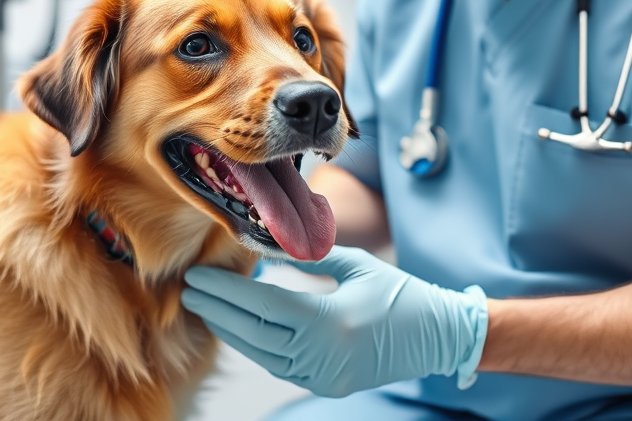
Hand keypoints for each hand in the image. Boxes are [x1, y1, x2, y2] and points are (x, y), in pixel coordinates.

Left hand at [181, 246, 487, 397]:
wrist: (440, 337)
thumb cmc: (401, 293)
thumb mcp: (357, 266)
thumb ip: (311, 259)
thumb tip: (268, 246)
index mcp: (330, 321)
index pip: (262, 305)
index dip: (225, 292)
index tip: (198, 277)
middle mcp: (324, 355)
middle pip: (254, 333)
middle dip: (217, 311)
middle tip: (190, 290)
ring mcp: (324, 375)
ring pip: (262, 354)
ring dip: (231, 331)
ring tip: (208, 308)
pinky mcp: (327, 384)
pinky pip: (279, 366)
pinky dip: (256, 346)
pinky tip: (240, 328)